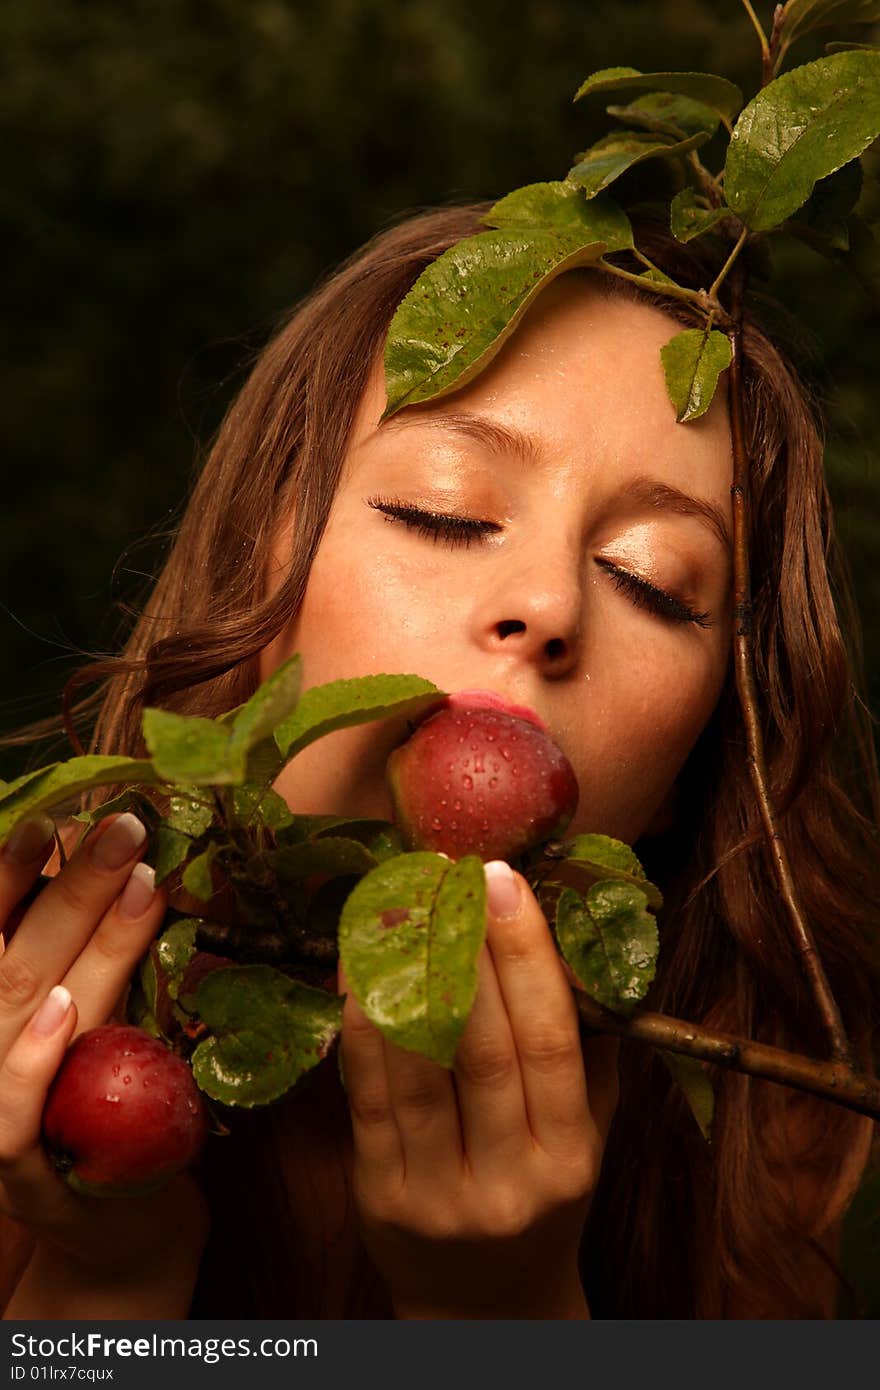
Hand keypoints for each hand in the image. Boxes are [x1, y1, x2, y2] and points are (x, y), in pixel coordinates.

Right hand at [0, 813, 208, 1286]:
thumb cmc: (102, 1104)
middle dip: (67, 885)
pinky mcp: (18, 1173)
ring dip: (77, 943)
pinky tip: (65, 1009)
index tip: (52, 811)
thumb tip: (125, 864)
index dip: (10, 874)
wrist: (116, 1225)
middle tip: (124, 824)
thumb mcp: (92, 1022)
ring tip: (127, 878)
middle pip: (12, 957)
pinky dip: (31, 1060)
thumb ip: (88, 959)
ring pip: (20, 1014)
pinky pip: (11, 1115)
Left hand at [339, 862, 617, 1318]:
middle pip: (483, 1049)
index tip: (505, 882)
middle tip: (447, 875)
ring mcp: (437, 1193)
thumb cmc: (542, 1199)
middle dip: (465, 950)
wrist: (484, 1307)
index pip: (552, 1043)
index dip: (527, 957)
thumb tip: (574, 938)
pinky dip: (360, 1024)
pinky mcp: (378, 1195)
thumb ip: (586, 1052)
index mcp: (569, 1160)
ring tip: (397, 903)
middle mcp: (507, 1181)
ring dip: (402, 974)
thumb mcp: (587, 1136)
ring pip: (416, 1069)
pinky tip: (357, 967)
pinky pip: (365, 1096)